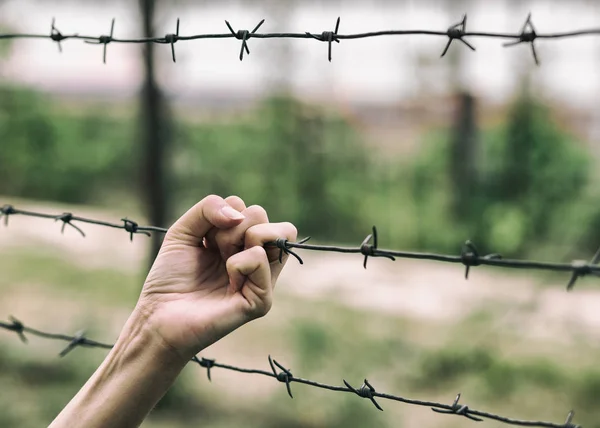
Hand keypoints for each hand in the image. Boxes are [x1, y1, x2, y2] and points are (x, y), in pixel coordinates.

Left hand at [138, 195, 296, 360]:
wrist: (158, 316)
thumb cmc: (171, 277)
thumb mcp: (184, 230)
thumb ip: (210, 207)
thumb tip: (239, 215)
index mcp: (242, 244)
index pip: (251, 209)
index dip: (225, 215)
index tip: (206, 239)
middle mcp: (257, 259)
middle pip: (260, 214)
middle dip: (230, 225)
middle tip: (213, 250)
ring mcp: (263, 279)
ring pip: (274, 233)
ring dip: (233, 240)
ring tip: (220, 264)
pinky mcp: (261, 300)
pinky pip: (259, 259)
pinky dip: (236, 263)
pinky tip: (227, 282)